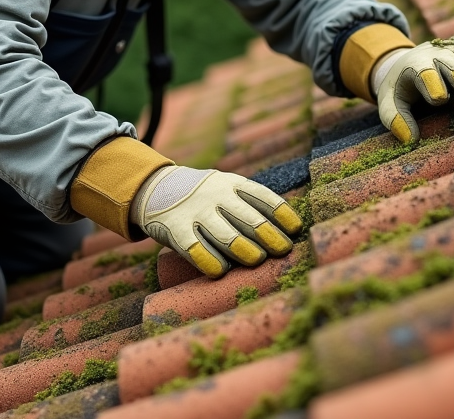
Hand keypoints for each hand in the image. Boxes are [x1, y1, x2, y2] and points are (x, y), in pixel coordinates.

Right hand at [131, 165, 303, 277]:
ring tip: (257, 259)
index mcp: (233, 184)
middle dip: (268, 235)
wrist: (157, 188)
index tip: (296, 229)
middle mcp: (216, 196)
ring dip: (244, 249)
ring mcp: (196, 212)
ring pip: (225, 235)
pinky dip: (208, 260)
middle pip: (248, 218)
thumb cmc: (206, 197)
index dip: (281, 213)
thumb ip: (250, 206)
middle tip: (283, 250)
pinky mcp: (176, 229)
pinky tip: (220, 270)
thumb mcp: (227, 189)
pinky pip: (194, 248)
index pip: (262, 196)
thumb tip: (286, 235)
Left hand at [372, 36, 453, 143]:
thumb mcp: (389, 103)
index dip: (431, 84)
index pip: (422, 73)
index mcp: (414, 67)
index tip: (440, 100)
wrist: (402, 63)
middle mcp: (435, 55)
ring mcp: (452, 49)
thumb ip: (395, 118)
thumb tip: (409, 139)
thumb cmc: (400, 89)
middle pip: (450, 62)